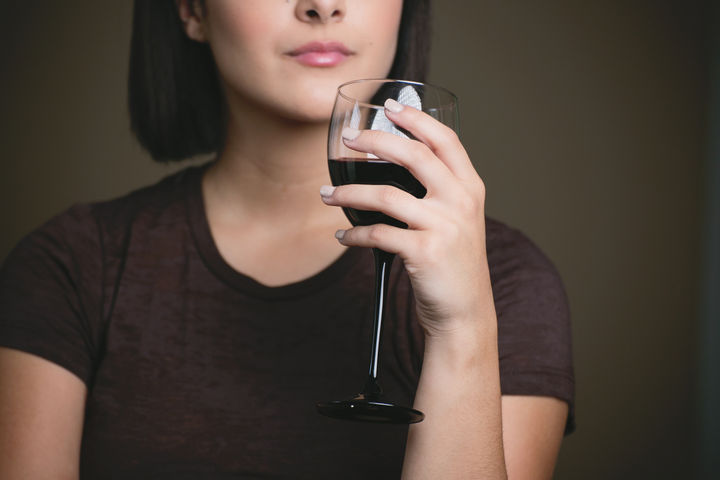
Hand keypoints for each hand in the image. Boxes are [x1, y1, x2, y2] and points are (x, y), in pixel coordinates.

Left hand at [320, 99, 494, 335]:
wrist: (465, 310)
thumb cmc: (454, 262)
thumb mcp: (460, 219)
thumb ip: (441, 190)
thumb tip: (396, 160)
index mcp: (470, 187)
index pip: (445, 140)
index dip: (416, 119)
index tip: (390, 107)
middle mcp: (461, 202)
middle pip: (413, 155)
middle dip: (375, 140)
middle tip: (349, 140)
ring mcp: (444, 227)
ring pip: (385, 195)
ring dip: (349, 194)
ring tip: (328, 195)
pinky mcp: (424, 253)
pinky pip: (377, 234)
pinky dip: (353, 235)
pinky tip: (342, 237)